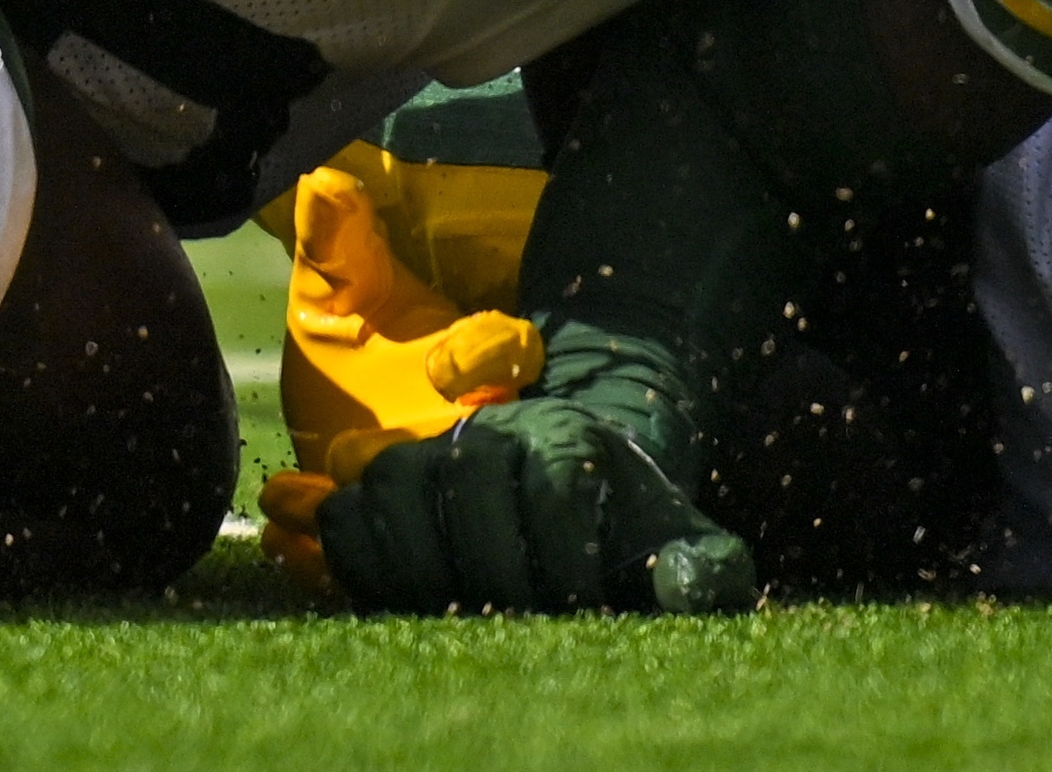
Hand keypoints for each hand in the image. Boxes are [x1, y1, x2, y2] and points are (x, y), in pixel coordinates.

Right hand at [307, 328, 755, 615]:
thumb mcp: (682, 543)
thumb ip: (705, 567)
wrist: (576, 487)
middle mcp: (491, 432)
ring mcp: (428, 455)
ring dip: (419, 561)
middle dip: (493, 559)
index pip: (554, 478)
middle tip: (518, 620)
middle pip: (470, 474)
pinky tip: (398, 605)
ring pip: (396, 483)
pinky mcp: (382, 491)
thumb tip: (682, 583)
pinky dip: (359, 560)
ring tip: (452, 617)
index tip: (585, 607)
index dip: (568, 551)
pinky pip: (346, 514)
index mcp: (567, 436)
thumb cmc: (626, 527)